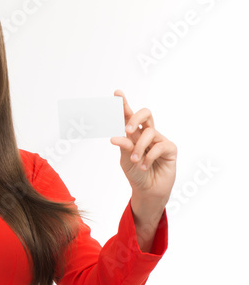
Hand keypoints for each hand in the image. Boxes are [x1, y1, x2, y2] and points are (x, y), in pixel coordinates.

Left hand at [109, 90, 176, 207]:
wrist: (148, 191)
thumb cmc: (136, 174)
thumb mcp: (125, 160)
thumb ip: (123, 147)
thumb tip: (115, 137)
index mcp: (134, 135)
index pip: (128, 117)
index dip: (123, 104)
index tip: (117, 93)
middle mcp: (147, 134)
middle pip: (145, 115)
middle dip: (135, 117)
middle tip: (127, 130)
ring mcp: (159, 140)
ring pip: (149, 133)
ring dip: (139, 148)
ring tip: (135, 160)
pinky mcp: (170, 149)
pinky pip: (159, 146)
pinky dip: (149, 157)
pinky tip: (145, 166)